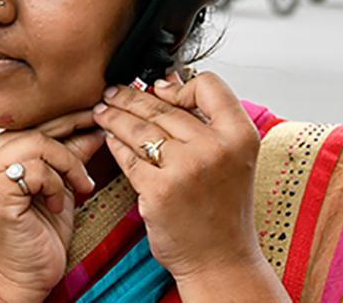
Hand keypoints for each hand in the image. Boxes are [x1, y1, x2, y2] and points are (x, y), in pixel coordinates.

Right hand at [0, 110, 106, 302]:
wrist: (23, 277)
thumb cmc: (40, 234)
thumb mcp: (60, 186)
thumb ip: (70, 156)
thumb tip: (95, 127)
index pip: (29, 125)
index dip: (63, 118)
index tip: (94, 114)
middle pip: (33, 129)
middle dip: (71, 135)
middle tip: (99, 134)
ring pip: (37, 144)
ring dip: (67, 164)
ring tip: (80, 186)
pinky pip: (35, 168)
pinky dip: (55, 185)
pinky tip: (57, 205)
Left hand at [92, 72, 265, 283]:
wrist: (221, 260)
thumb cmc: (223, 209)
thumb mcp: (231, 158)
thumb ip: (205, 122)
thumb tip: (169, 81)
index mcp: (240, 136)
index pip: (209, 85)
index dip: (181, 84)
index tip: (160, 88)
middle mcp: (216, 149)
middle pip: (163, 106)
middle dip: (129, 96)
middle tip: (112, 92)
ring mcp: (186, 169)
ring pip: (139, 127)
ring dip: (114, 116)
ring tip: (101, 111)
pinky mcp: (159, 189)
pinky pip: (128, 156)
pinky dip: (114, 144)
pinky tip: (107, 138)